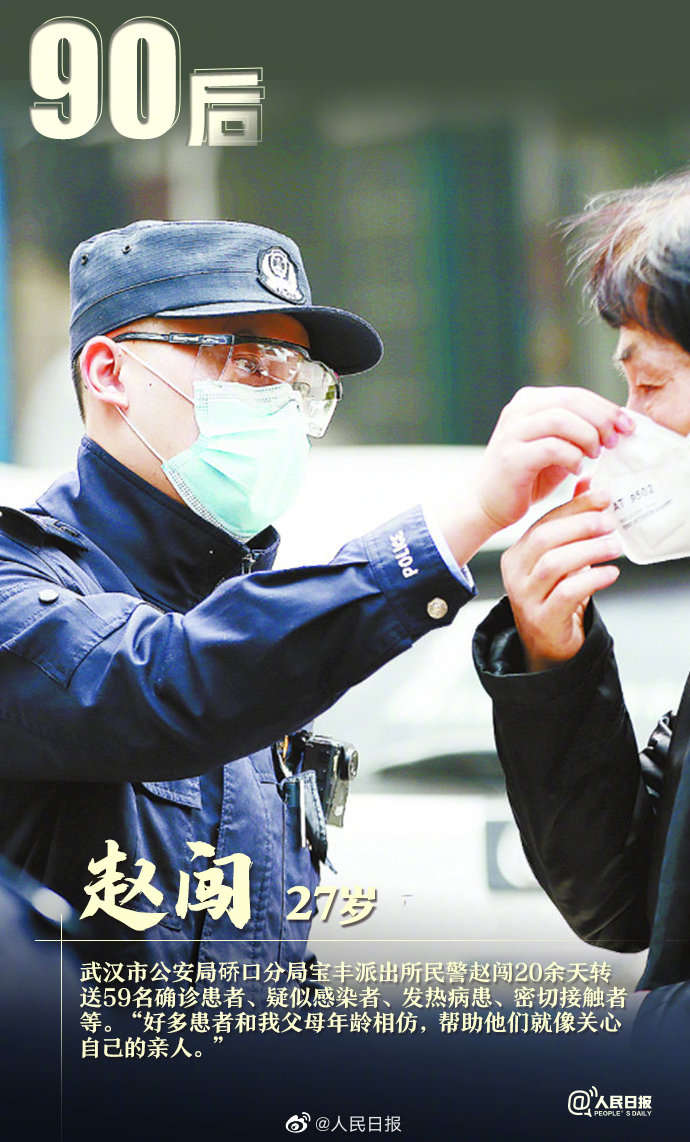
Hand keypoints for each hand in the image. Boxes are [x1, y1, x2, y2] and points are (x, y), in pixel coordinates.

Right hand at [475, 386, 633, 533]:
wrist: (487, 504)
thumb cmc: (527, 477)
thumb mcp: (556, 448)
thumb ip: (579, 432)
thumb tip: (620, 425)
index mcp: (529, 402)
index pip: (576, 395)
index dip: (606, 408)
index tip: (628, 426)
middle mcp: (518, 411)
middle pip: (571, 401)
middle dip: (602, 420)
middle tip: (617, 440)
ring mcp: (512, 432)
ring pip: (562, 420)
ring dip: (587, 437)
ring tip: (595, 455)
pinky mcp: (511, 457)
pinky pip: (552, 448)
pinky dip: (572, 457)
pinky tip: (577, 470)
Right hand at [500, 483, 621, 671]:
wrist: (547, 644)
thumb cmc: (555, 598)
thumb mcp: (561, 557)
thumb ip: (571, 522)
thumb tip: (589, 483)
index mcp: (517, 554)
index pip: (543, 522)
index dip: (575, 507)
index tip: (604, 497)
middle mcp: (515, 574)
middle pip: (544, 539)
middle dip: (580, 526)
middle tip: (610, 522)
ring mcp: (525, 597)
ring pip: (553, 564)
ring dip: (588, 551)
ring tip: (614, 546)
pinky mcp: (541, 618)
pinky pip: (566, 593)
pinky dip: (591, 580)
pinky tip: (610, 573)